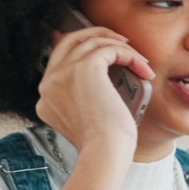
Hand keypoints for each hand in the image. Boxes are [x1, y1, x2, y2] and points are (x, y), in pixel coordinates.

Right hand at [35, 26, 154, 155]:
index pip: (60, 61)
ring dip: (120, 47)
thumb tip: (103, 87)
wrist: (105, 153)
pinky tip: (143, 67)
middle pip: (69, 41)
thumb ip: (85, 102)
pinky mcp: (83, 68)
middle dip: (96, 36)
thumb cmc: (104, 146)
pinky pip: (109, 49)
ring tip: (140, 61)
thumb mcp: (87, 122)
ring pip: (91, 42)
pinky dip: (129, 54)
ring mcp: (62, 73)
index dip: (84, 51)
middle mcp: (48, 83)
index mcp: (46, 97)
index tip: (108, 54)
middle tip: (121, 42)